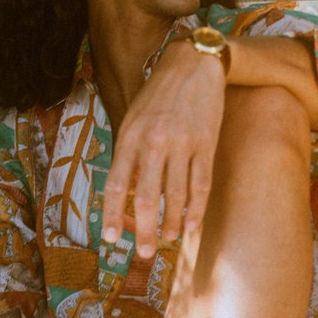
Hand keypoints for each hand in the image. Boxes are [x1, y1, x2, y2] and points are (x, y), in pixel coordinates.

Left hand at [102, 40, 225, 256]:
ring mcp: (181, 143)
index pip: (116, 185)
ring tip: (168, 239)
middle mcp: (153, 142)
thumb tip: (127, 193)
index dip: (112, 215)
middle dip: (144, 230)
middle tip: (144, 253)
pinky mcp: (205, 143)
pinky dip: (195, 209)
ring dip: (171, 223)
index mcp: (129, 136)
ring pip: (176, 195)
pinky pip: (200, 183)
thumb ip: (129, 153)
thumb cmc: (158, 94)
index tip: (111, 239)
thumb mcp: (134, 118)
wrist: (192, 64)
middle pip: (147, 198)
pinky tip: (190, 225)